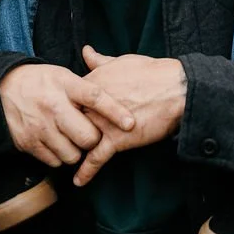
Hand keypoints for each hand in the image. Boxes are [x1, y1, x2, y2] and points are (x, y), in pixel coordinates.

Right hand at [0, 62, 134, 166]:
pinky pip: (55, 161)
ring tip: (70, 137)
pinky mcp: (29, 143)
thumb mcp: (63, 75)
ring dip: (76, 150)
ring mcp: (40, 127)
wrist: (2, 89)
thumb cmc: (41, 82)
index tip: (131, 123)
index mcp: (64, 84)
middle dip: (93, 138)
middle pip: (87, 136)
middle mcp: (53, 106)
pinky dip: (59, 156)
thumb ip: (87, 87)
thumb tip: (118, 93)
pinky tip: (56, 142)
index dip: (115, 111)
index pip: (95, 98)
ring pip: (73, 154)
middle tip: (90, 132)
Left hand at [73, 46, 187, 186]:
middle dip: (65, 129)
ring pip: (79, 139)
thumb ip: (100, 60)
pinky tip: (77, 181)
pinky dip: (86, 171)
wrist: (175, 90)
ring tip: (63, 158)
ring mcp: (103, 124)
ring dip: (72, 149)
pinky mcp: (117, 140)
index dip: (65, 107)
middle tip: (58, 138)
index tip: (61, 113)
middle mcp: (92, 104)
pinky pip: (96, 159)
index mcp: (91, 84)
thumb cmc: (151, 73)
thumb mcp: (121, 61)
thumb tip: (86, 51)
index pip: (67, 98)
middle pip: (69, 120)